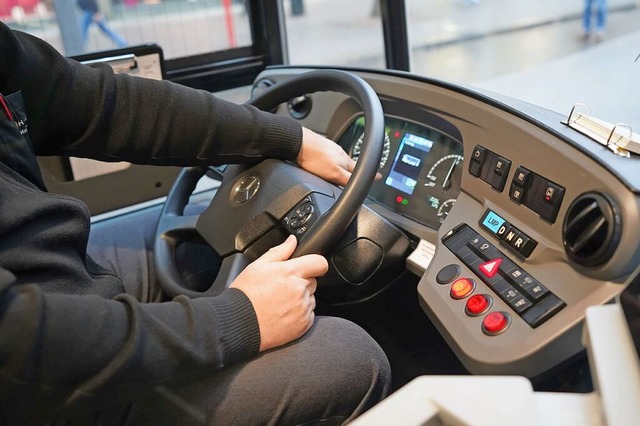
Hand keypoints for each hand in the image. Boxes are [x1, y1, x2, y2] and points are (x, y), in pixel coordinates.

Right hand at [230, 235, 327, 351]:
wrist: (239, 324)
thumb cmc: (245, 296)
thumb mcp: (257, 266)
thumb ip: (279, 251)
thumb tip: (292, 241)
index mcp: (291, 272)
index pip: (319, 263)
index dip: (314, 263)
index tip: (308, 267)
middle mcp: (300, 290)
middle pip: (312, 281)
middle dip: (301, 282)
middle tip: (281, 288)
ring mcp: (303, 308)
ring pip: (310, 298)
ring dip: (300, 299)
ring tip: (279, 303)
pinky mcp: (304, 324)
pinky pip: (308, 315)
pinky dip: (299, 315)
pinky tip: (282, 315)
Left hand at [296, 127, 381, 185]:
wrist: (298, 142)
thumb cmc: (313, 157)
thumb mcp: (333, 174)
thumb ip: (346, 180)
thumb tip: (360, 188)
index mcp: (345, 162)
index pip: (360, 171)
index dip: (369, 175)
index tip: (378, 177)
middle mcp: (339, 154)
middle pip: (351, 165)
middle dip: (357, 170)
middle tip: (364, 173)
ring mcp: (330, 150)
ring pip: (341, 160)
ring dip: (346, 166)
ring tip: (348, 170)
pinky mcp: (320, 147)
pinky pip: (331, 156)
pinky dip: (334, 161)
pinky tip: (329, 163)